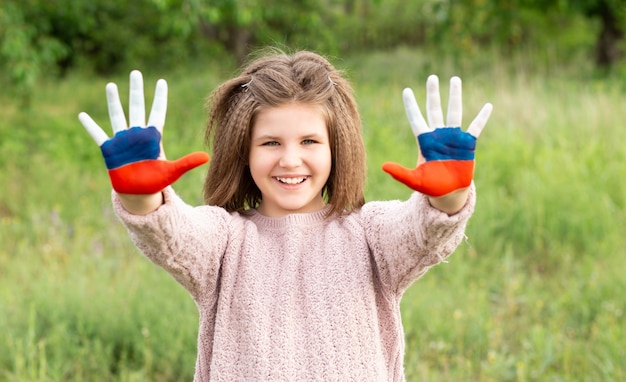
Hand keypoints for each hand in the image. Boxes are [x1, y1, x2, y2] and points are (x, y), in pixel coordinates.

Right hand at [78, 70, 209, 193]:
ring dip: (114, 101)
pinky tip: (82, 115)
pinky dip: (90, 126)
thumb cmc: (156, 182)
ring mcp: (122, 141)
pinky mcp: (110, 150)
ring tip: (111, 85)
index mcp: (153, 137)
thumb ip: (188, 162)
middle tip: (136, 72)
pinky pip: (98, 135)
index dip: (159, 98)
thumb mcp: (173, 171)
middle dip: (136, 91)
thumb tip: (208, 157)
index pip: (157, 112)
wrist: (139, 193)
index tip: (161, 82)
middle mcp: (137, 135)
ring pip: (117, 116)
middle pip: (137, 107)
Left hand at [382, 75, 491, 196]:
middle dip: (433, 94)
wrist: (449, 193)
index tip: (406, 90)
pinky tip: (488, 106)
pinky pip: (476, 127)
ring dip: (454, 96)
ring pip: (454, 112)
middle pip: (435, 110)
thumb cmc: (431, 186)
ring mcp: (454, 138)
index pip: (416, 119)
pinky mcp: (467, 144)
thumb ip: (400, 173)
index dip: (411, 106)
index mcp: (425, 142)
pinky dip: (482, 117)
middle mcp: (439, 135)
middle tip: (431, 77)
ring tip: (455, 79)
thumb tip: (383, 167)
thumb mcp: (414, 180)